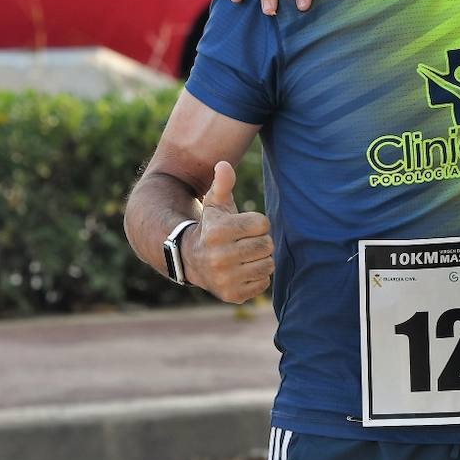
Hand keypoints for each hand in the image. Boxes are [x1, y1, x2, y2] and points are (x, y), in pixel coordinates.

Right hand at [183, 161, 273, 303]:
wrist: (191, 260)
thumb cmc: (212, 227)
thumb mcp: (215, 204)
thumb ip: (223, 184)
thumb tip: (224, 165)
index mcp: (218, 232)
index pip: (263, 224)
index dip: (256, 224)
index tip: (242, 227)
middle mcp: (220, 257)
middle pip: (267, 245)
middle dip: (260, 242)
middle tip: (244, 243)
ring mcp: (225, 279)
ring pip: (268, 265)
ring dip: (261, 259)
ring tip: (244, 256)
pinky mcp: (232, 295)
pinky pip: (263, 283)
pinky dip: (257, 277)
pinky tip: (241, 271)